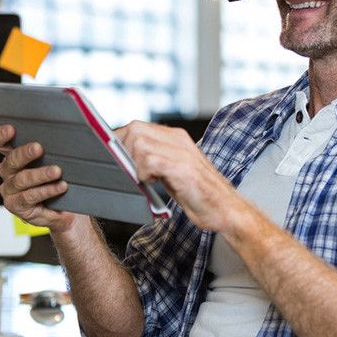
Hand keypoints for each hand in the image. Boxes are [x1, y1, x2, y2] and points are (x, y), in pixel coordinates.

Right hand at [0, 124, 76, 232]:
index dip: (0, 136)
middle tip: (38, 148)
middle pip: (11, 160)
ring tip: (57, 171)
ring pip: (21, 179)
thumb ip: (51, 148)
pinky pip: (30, 196)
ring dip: (40, 174)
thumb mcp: (54, 161)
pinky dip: (47, 191)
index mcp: (12, 155)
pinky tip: (60, 187)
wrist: (63, 209)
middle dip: (25, 153)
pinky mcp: (16, 206)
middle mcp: (7, 172)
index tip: (10, 129)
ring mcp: (10, 190)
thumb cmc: (57, 179)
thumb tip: (64, 133)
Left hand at [116, 121, 244, 231]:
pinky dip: (144, 173)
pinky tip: (152, 183)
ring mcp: (182, 152)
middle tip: (128, 170)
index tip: (111, 155)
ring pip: (139, 143)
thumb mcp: (173, 172)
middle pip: (135, 129)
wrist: (225, 209)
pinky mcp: (183, 168)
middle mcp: (179, 140)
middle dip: (123, 150)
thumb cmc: (199, 194)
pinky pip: (150, 161)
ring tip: (145, 179)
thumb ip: (154, 160)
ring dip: (134, 164)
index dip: (119, 140)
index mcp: (176, 138)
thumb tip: (123, 159)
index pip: (137, 127)